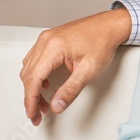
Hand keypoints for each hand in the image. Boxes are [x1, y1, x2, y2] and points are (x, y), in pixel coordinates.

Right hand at [20, 7, 131, 125]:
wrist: (110, 25)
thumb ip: (71, 90)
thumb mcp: (89, 70)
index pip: (33, 78)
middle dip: (32, 97)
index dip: (30, 100)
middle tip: (39, 113)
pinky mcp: (49, 40)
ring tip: (44, 103)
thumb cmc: (103, 41)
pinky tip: (46, 85)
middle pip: (28, 75)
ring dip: (33, 87)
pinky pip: (35, 61)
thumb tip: (57, 106)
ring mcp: (46, 39)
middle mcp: (45, 41)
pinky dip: (37, 76)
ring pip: (29, 68)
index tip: (32, 114)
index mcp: (53, 47)